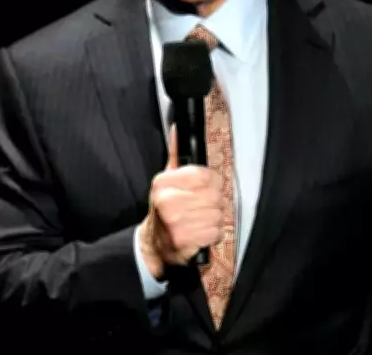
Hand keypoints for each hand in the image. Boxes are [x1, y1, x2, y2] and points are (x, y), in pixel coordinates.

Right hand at [139, 126, 223, 278]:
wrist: (154, 243)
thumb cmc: (165, 208)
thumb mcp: (167, 179)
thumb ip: (176, 153)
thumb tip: (177, 127)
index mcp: (163, 182)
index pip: (204, 175)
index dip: (213, 181)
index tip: (210, 186)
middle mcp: (167, 200)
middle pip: (214, 195)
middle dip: (215, 202)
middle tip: (205, 206)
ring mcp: (175, 221)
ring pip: (217, 214)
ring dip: (215, 219)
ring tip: (202, 219)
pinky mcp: (183, 240)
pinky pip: (215, 232)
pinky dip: (213, 233)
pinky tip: (202, 232)